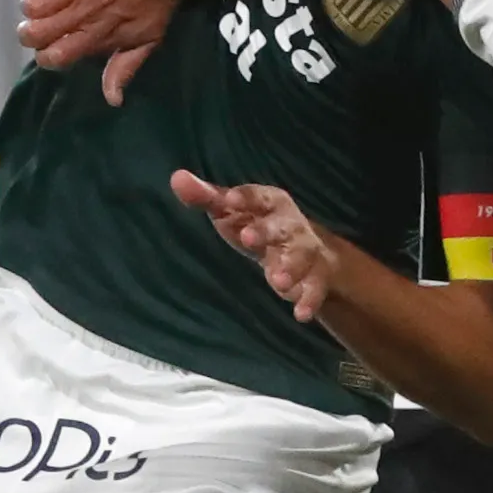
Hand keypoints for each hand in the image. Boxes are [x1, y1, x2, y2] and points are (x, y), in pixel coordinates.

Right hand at [19, 0, 183, 104]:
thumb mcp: (148, 39)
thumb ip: (124, 69)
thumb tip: (112, 100)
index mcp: (95, 35)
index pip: (51, 57)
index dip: (45, 56)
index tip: (52, 47)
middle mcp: (79, 13)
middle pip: (31, 33)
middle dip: (30, 33)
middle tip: (40, 25)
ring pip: (29, 4)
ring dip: (33, 6)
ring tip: (46, 1)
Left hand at [171, 170, 332, 321]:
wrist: (307, 251)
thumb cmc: (258, 225)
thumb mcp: (232, 212)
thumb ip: (206, 197)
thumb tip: (177, 178)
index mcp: (271, 202)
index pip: (258, 196)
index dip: (244, 198)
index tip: (228, 201)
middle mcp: (291, 224)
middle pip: (281, 225)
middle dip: (267, 232)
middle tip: (248, 239)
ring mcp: (306, 250)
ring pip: (302, 256)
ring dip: (292, 268)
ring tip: (278, 283)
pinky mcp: (315, 277)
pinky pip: (315, 289)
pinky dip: (310, 300)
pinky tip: (301, 314)